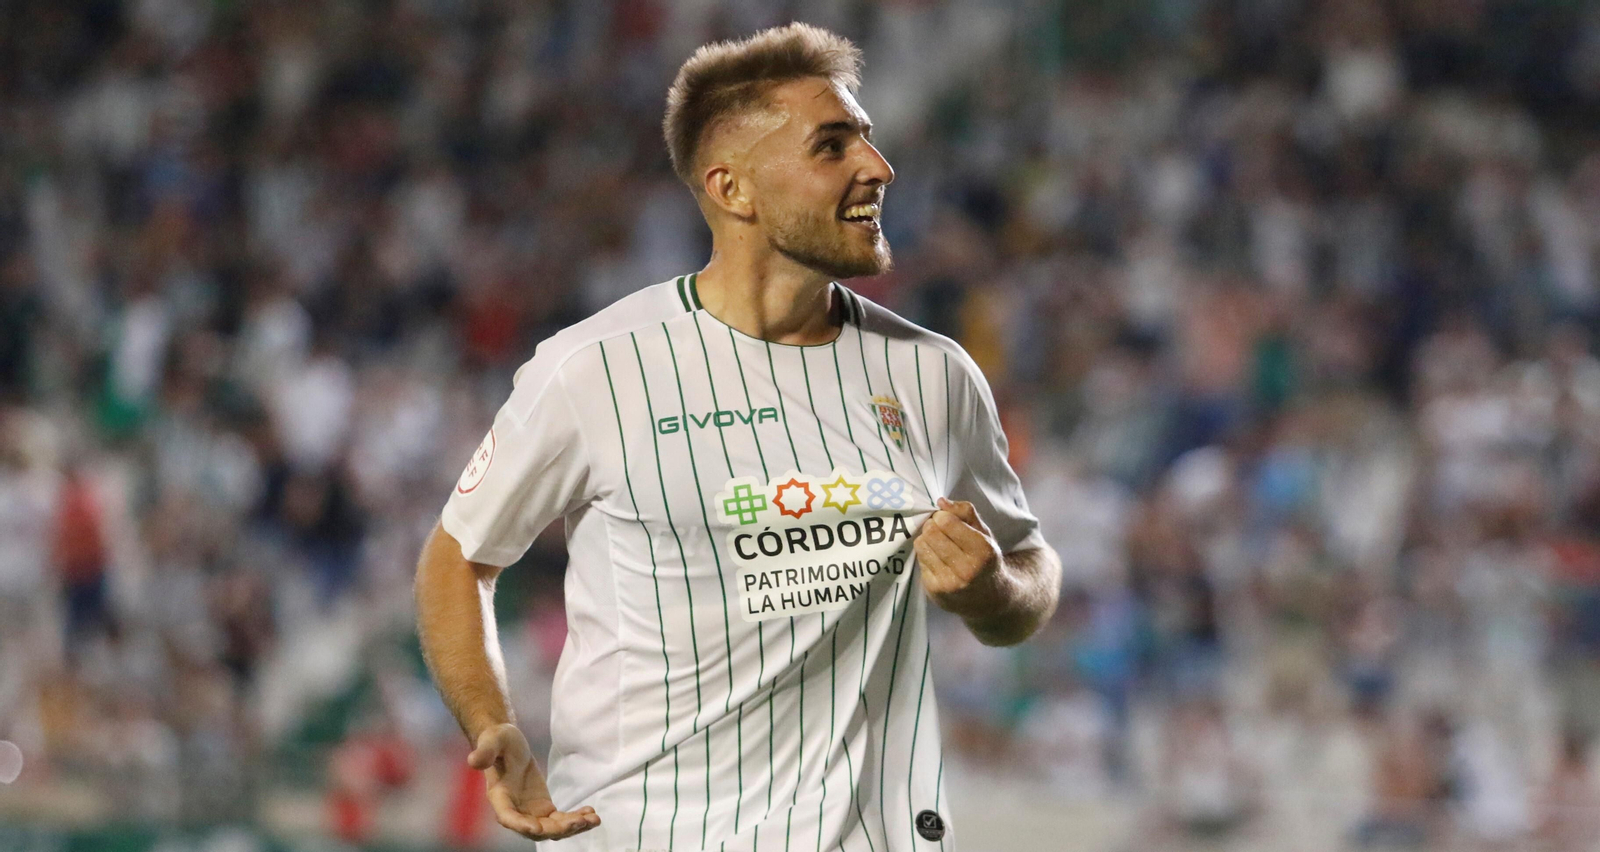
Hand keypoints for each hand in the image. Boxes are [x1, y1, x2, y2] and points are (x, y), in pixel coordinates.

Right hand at [468, 723, 599, 840]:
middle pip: (535, 830)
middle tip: (579, 821)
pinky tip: (592, 815)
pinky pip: (560, 820)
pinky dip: (576, 819)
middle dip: (557, 829)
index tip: (538, 828)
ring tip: (593, 820)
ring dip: (572, 828)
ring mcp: (530, 813)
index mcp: (499, 797)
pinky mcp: (543, 809)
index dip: (521, 825)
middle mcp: (514, 811)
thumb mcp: (494, 740)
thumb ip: (485, 750)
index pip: (508, 817)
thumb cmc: (498, 740)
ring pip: (551, 829)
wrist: (509, 744)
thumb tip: (473, 761)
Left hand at [913, 498, 1005, 615]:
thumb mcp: (984, 533)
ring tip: (938, 544)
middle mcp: (967, 569)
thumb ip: (965, 512)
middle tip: (940, 530)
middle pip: (931, 532)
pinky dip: (925, 555)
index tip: (947, 519)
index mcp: (983, 551)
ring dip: (926, 539)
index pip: (947, 522)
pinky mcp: (934, 590)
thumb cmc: (985, 559)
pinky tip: (937, 559)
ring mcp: (949, 583)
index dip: (943, 516)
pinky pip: (919, 560)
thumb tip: (940, 502)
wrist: (988, 599)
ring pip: (921, 545)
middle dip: (933, 526)